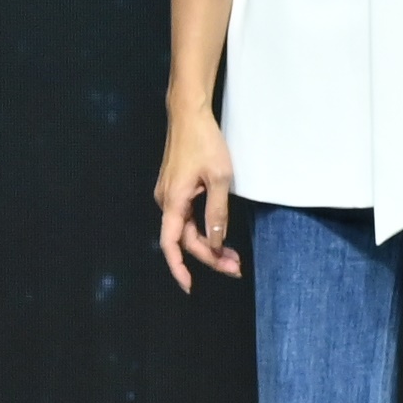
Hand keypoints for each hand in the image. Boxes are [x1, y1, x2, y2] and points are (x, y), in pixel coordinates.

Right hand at [154, 105, 242, 291]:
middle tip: (235, 267)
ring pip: (187, 229)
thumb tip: (215, 242)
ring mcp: (170, 195)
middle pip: (185, 239)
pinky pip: (187, 217)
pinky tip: (218, 236)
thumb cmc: (205, 143)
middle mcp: (166, 201)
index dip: (179, 268)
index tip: (191, 287)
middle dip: (209, 257)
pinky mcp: (176, 190)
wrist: (189, 116)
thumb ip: (217, 212)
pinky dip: (203, 229)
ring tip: (233, 257)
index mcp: (173, 201)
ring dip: (208, 244)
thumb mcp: (220, 178)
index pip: (171, 244)